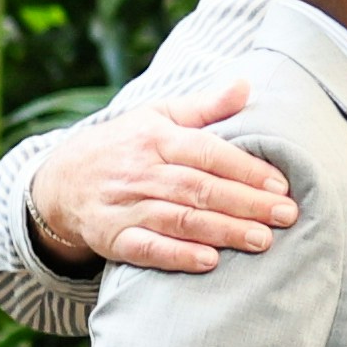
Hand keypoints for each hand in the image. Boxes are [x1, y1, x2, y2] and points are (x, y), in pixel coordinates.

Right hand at [29, 81, 297, 278]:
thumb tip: (246, 85)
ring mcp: (125, 207)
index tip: (280, 184)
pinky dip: (178, 256)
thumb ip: (205, 107)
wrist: (60, 180)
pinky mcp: (113, 238)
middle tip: (286, 215)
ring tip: (262, 240)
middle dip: (246, 203)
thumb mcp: (157, 116)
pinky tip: (209, 262)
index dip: (245, 169)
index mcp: (156, 138)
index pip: (207, 152)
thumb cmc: (123, 146)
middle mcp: (141, 172)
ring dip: (223, 231)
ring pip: (180, 220)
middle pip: (200, 188)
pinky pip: (148, 249)